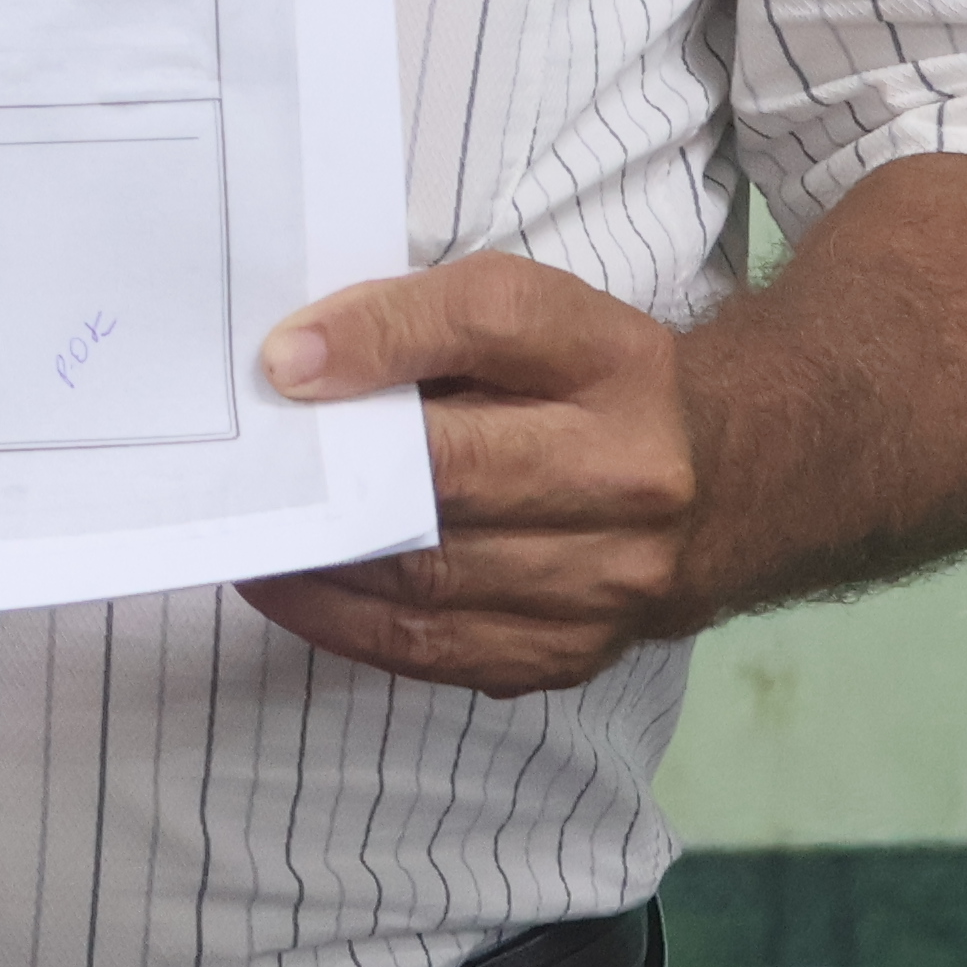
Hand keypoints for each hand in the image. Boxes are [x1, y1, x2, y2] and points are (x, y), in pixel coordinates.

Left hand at [235, 253, 715, 695]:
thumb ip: (416, 318)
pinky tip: (292, 587)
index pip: (488, 324)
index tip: (283, 360)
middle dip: (332, 472)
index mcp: (613, 363)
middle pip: (451, 472)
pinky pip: (435, 646)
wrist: (725, 481)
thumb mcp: (529, 314)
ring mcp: (609, 580)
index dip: (377, 340)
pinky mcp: (574, 652)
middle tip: (241, 471)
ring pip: (433, 574)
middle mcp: (629, 475)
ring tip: (246, 532)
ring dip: (320, 558)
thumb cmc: (591, 384)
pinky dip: (344, 619)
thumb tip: (294, 363)